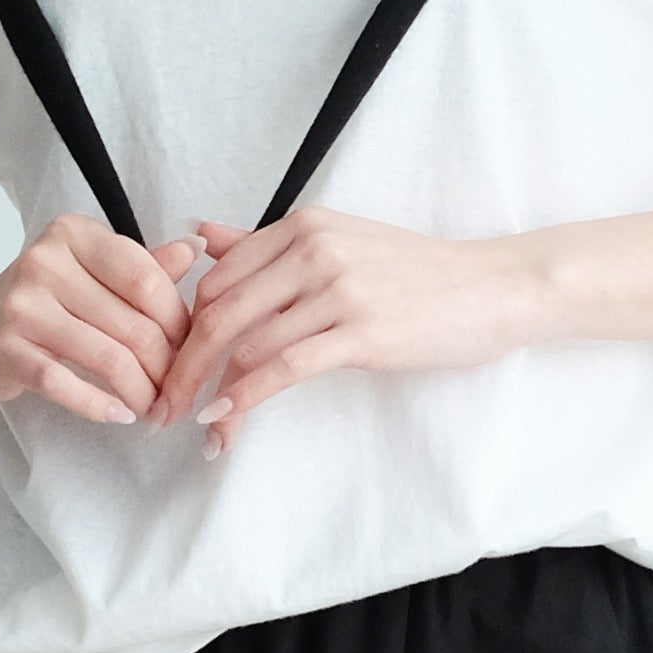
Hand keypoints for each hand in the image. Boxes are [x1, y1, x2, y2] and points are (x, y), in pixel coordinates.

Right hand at [0, 216, 193, 425]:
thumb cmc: (45, 299)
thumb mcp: (92, 272)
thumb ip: (143, 265)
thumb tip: (197, 248)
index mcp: (74, 234)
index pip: (147, 280)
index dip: (179, 323)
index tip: (190, 350)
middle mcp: (45, 262)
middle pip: (134, 325)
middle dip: (166, 368)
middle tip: (176, 392)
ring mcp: (21, 306)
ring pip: (108, 358)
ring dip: (142, 393)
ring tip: (153, 408)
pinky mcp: (5, 350)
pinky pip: (66, 384)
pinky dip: (101, 406)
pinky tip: (121, 415)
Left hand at [151, 210, 541, 452]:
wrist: (492, 287)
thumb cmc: (417, 272)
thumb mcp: (338, 242)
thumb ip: (264, 244)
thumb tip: (199, 234)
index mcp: (301, 226)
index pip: (216, 278)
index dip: (184, 328)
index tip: (172, 366)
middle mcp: (313, 250)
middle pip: (218, 312)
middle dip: (180, 365)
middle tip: (159, 405)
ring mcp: (337, 290)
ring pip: (245, 344)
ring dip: (210, 392)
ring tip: (194, 425)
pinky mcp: (360, 333)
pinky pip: (282, 367)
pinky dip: (244, 397)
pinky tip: (223, 419)